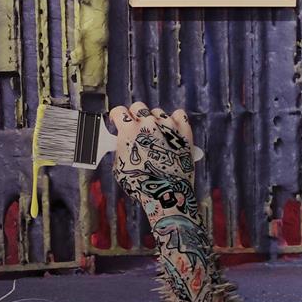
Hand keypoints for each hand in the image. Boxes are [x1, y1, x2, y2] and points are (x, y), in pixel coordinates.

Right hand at [110, 101, 196, 224]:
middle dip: (135, 116)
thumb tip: (122, 142)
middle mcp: (148, 123)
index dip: (117, 117)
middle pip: (138, 107)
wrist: (166, 194)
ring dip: (155, 120)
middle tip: (137, 129)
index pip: (119, 110)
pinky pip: (180, 114)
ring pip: (158, 112)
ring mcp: (167, 126)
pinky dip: (176, 119)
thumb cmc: (141, 184)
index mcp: (129, 130)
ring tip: (156, 134)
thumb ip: (120, 148)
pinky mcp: (184, 132)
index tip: (119, 122)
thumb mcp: (119, 166)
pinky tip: (172, 129)